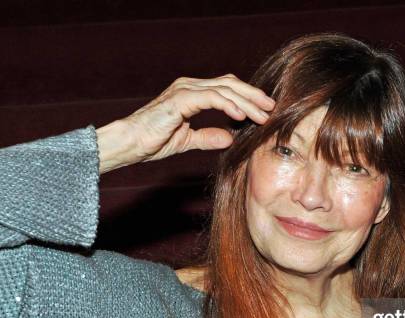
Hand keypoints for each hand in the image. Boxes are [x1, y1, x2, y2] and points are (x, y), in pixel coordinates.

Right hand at [96, 74, 275, 172]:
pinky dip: (227, 105)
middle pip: (229, 84)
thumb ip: (207, 137)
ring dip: (246, 102)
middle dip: (253, 96)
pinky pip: (209, 98)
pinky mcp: (179, 100)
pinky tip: (241, 115)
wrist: (129, 143)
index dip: (247, 97)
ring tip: (262, 115)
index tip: (265, 111)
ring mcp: (184, 90)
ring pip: (223, 90)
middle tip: (272, 108)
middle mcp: (189, 86)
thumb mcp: (187, 140)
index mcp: (192, 93)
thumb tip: (229, 138)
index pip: (226, 88)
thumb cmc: (152, 140)